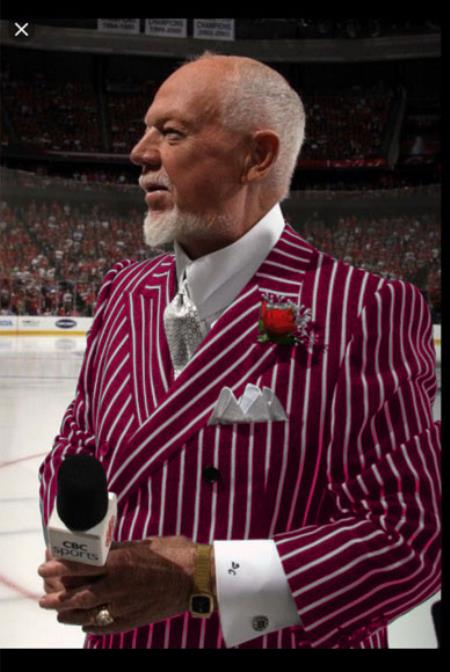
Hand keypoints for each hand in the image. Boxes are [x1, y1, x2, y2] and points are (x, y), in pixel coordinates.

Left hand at [38, 536, 195, 633]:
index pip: (80, 566)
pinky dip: (92, 626)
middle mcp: (118, 586)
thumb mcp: (143, 544)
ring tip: (59, 613)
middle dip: (57, 597)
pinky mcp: (134, 620)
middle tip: (45, 599)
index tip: (44, 566)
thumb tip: (98, 551)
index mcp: (119, 562)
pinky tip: (85, 624)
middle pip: (78, 595)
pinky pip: (106, 626)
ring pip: (88, 614)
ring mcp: (125, 606)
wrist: (198, 577)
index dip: (58, 567)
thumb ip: (118, 550)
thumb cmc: (173, 554)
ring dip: (70, 614)